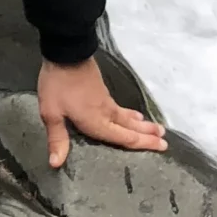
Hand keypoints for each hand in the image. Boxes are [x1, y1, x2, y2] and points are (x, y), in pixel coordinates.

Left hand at [37, 57, 167, 168]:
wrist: (67, 53)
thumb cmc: (58, 85)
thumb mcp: (51, 113)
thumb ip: (57, 138)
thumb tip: (55, 164)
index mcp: (97, 122)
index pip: (124, 138)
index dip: (143, 144)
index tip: (161, 147)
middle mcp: (106, 113)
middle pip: (131, 127)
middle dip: (148, 135)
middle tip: (165, 141)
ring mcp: (106, 101)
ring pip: (127, 117)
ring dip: (142, 125)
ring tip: (155, 128)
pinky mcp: (102, 91)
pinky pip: (121, 109)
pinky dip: (130, 115)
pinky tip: (131, 115)